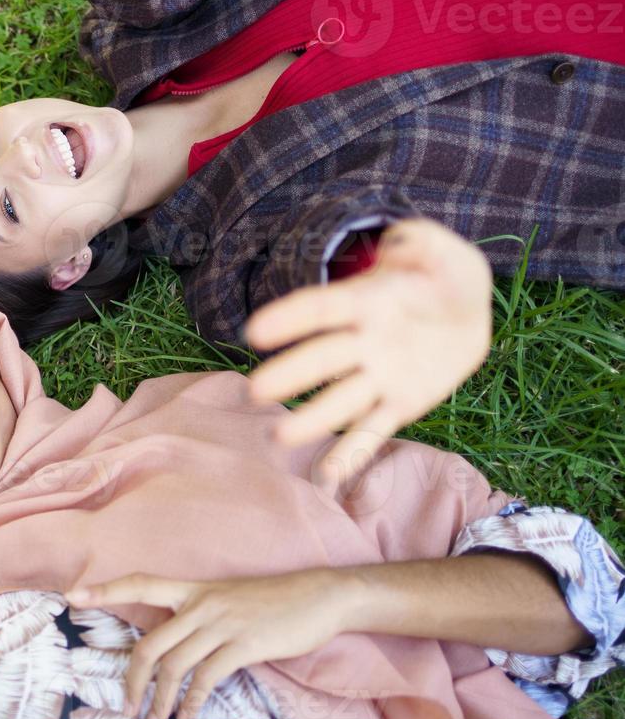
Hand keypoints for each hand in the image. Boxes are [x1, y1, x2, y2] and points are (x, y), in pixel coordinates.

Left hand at [67, 569, 353, 718]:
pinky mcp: (243, 645)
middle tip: (127, 707)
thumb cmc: (274, 599)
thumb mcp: (228, 598)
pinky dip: (192, 701)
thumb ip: (198, 615)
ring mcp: (220, 624)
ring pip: (173, 667)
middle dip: (132, 681)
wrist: (320, 596)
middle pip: (149, 645)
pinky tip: (186, 715)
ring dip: (159, 701)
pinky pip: (206, 678)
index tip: (71, 597)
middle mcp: (200, 604)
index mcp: (193, 589)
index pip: (140, 584)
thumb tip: (176, 643)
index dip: (104, 590)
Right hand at [246, 218, 493, 484]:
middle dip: (291, 374)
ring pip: (341, 400)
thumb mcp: (437, 245)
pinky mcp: (400, 403)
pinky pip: (373, 430)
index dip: (290, 319)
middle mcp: (363, 341)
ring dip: (312, 419)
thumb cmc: (442, 272)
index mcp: (365, 301)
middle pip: (322, 359)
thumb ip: (419, 242)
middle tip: (256, 390)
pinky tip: (328, 475)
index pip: (321, 308)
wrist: (462, 312)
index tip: (256, 331)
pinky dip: (352, 452)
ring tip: (280, 437)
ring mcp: (378, 376)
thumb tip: (395, 252)